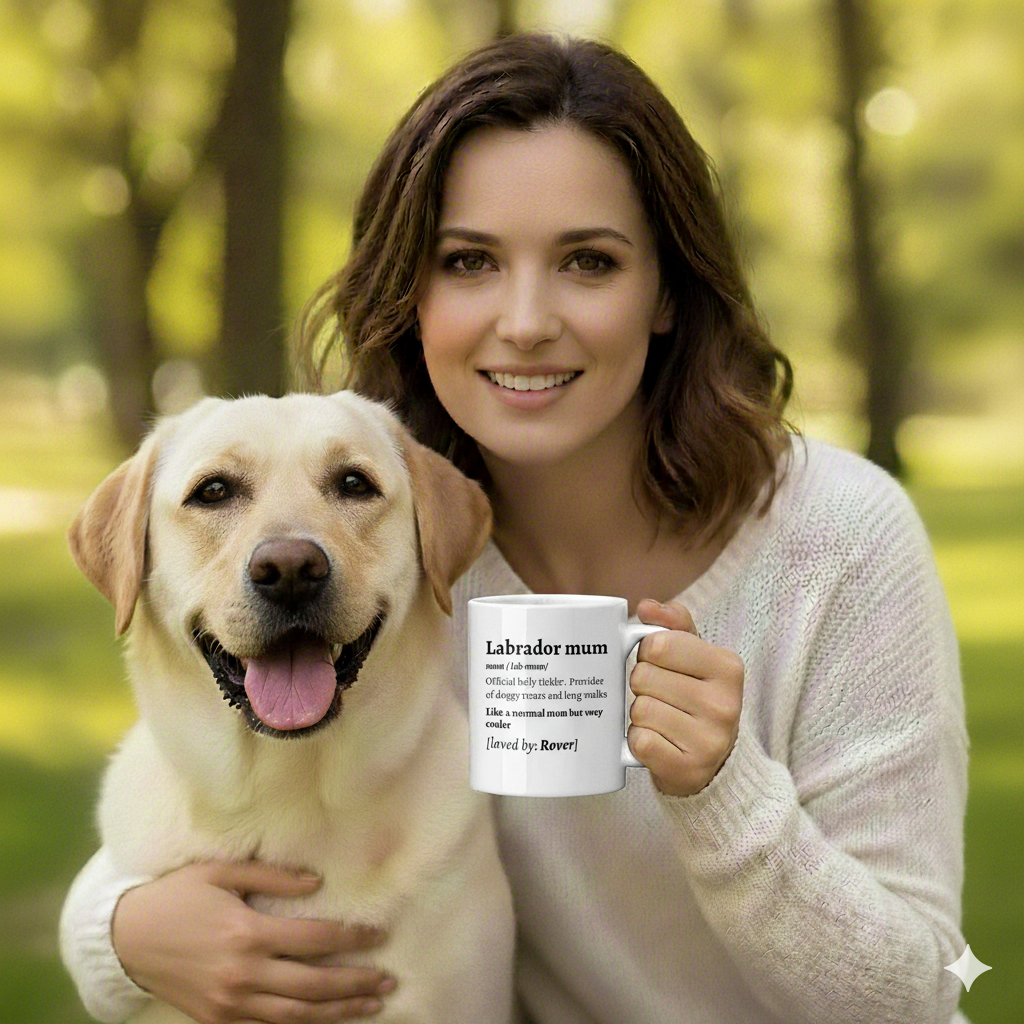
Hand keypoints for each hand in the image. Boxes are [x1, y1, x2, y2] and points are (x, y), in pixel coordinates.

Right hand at [113, 861, 395, 1023]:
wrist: (124, 938)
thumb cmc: (176, 895)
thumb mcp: (221, 871)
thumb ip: (273, 875)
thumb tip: (318, 883)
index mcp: (247, 932)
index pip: (315, 940)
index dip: (352, 939)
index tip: (380, 935)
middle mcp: (243, 973)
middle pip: (313, 986)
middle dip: (356, 983)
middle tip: (388, 979)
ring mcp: (230, 1003)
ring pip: (296, 1016)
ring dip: (338, 1011)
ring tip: (372, 1004)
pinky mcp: (218, 1020)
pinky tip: (326, 1019)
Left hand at [628, 599, 743, 796]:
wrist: (715, 764)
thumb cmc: (697, 698)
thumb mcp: (695, 656)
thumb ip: (673, 624)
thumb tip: (647, 607)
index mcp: (727, 667)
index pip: (658, 644)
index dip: (647, 652)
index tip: (659, 663)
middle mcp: (725, 704)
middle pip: (643, 677)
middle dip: (642, 685)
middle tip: (660, 695)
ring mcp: (709, 741)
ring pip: (640, 710)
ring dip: (640, 714)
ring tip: (661, 719)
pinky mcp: (688, 770)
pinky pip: (640, 742)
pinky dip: (638, 741)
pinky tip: (657, 741)